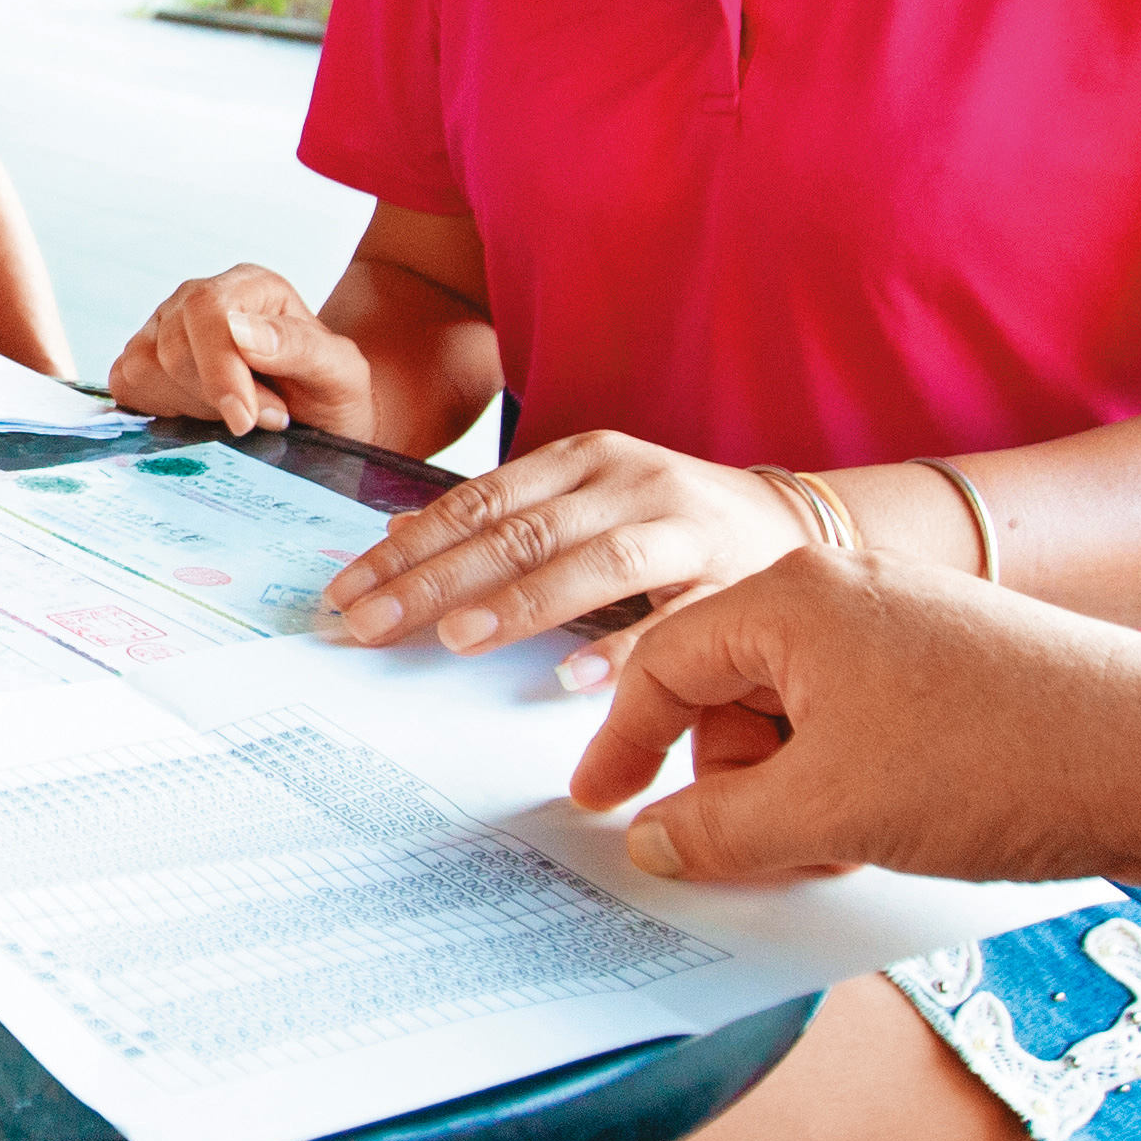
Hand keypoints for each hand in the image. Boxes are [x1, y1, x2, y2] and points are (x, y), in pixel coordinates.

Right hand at [107, 268, 373, 438]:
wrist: (315, 421)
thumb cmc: (329, 393)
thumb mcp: (339, 372)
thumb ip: (298, 346)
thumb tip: (240, 330)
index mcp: (248, 286)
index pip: (207, 310)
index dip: (219, 370)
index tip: (244, 419)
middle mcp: (197, 299)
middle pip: (173, 347)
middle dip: (215, 397)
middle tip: (263, 418)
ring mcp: (162, 329)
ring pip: (144, 369)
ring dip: (192, 407)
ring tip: (236, 413)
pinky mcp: (140, 362)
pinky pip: (126, 386)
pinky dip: (160, 410)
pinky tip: (200, 416)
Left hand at [325, 432, 802, 656]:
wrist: (795, 522)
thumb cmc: (670, 522)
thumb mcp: (583, 502)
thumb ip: (503, 520)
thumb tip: (396, 540)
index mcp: (581, 460)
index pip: (477, 503)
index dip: (407, 548)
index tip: (346, 591)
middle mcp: (627, 482)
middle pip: (519, 532)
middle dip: (436, 580)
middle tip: (370, 626)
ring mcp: (682, 527)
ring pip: (592, 562)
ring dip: (521, 602)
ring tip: (457, 639)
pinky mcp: (733, 580)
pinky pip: (672, 620)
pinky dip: (622, 650)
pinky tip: (573, 681)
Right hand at [570, 554, 1140, 889]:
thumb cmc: (999, 760)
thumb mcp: (826, 812)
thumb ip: (716, 831)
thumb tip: (656, 842)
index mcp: (793, 599)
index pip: (664, 660)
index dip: (624, 744)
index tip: (604, 806)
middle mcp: (846, 595)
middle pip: (732, 693)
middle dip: (738, 783)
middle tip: (769, 849)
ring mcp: (908, 631)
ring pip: (802, 719)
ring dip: (802, 793)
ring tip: (853, 841)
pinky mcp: (959, 672)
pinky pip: (865, 726)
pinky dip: (857, 783)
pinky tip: (901, 828)